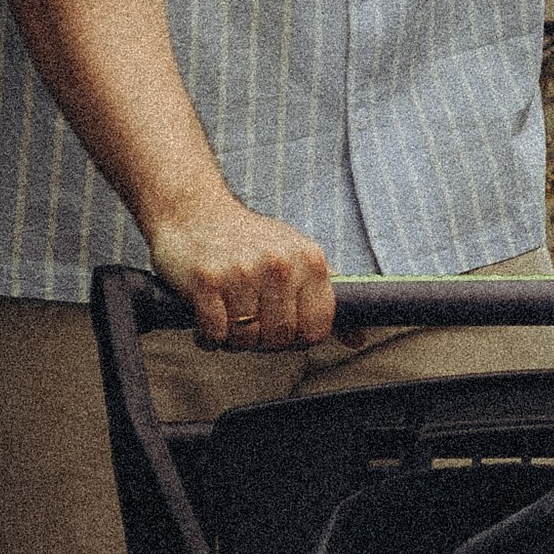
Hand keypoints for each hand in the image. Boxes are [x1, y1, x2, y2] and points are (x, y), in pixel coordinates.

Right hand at [147, 192, 338, 350]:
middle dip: (264, 341)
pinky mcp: (207, 281)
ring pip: (246, 339)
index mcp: (309, 259)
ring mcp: (242, 271)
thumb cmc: (250, 241)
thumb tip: (358, 339)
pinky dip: (208, 338)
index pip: (317, 328)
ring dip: (233, 339)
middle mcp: (279, 264)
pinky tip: (206, 319)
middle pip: (281, 338)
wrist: (194, 213)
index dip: (299, 338)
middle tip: (249, 322)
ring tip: (228, 317)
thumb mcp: (298, 258)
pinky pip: (215, 335)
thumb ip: (327, 297)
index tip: (283, 329)